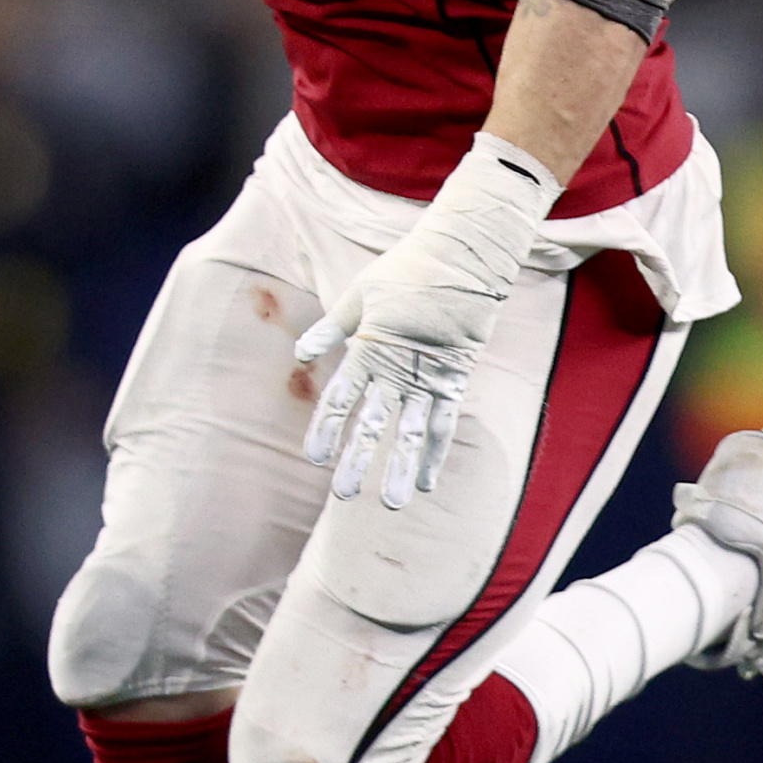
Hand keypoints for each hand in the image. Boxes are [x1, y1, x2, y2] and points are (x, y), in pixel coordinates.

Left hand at [290, 137, 556, 507]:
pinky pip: (443, 423)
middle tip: (343, 495)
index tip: (314, 458)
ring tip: (390, 504)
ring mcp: (429, 377)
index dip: (326, 428)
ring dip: (399, 468)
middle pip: (374, 423)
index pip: (341, 397)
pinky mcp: (454, 379)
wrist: (462, 258)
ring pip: (412, 432)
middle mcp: (398, 369)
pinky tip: (424, 483)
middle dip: (358, 459)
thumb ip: (331, 329)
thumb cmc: (404, 271)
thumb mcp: (358, 294)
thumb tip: (300, 355)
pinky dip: (433, 453)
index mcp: (368, 347)